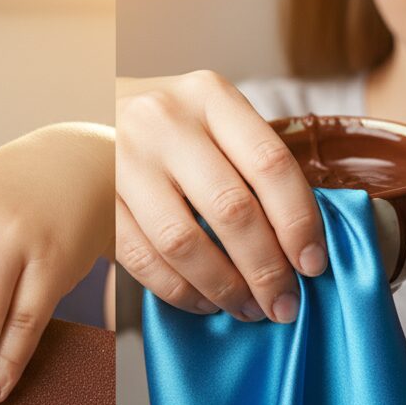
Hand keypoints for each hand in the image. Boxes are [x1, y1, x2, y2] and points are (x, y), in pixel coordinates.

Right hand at [116, 71, 327, 323]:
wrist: (92, 112)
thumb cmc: (174, 128)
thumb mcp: (214, 121)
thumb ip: (253, 165)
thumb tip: (302, 246)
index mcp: (209, 96)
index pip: (270, 163)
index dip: (298, 222)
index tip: (313, 265)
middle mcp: (164, 121)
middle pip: (231, 208)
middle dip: (266, 269)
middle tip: (284, 304)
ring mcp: (123, 159)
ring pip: (184, 241)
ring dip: (224, 287)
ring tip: (248, 308)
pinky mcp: (96, 199)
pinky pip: (143, 259)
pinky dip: (180, 291)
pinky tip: (205, 302)